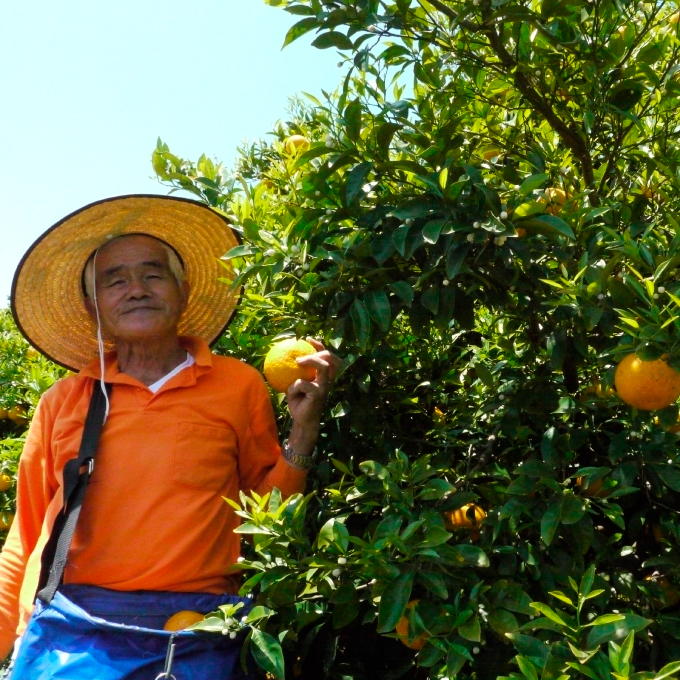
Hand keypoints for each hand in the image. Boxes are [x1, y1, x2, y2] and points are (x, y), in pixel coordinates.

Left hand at [285, 338, 339, 455]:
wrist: (302, 420)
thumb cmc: (298, 402)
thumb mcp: (295, 384)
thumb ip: (295, 373)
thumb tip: (282, 358)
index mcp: (324, 376)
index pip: (326, 357)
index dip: (319, 345)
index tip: (307, 339)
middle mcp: (327, 380)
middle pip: (330, 358)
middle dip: (318, 351)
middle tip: (301, 355)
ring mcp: (325, 386)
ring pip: (323, 367)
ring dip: (310, 361)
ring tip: (298, 362)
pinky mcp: (319, 394)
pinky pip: (304, 383)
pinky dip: (295, 387)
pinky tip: (292, 392)